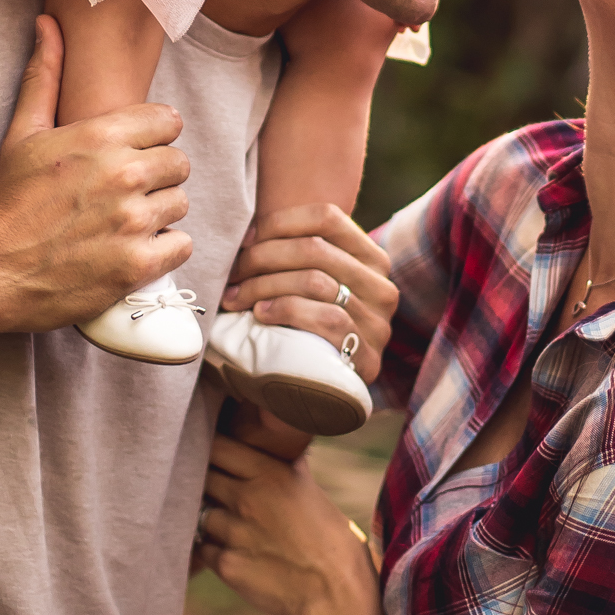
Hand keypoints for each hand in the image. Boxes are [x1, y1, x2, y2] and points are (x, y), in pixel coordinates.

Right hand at [0, 16, 192, 329]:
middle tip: (125, 193)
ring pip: (179, 203)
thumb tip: (48, 24)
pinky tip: (130, 249)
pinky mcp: (138, 263)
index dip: (152, 139)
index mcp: (102, 136)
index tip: (133, 154)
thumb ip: (44, 76)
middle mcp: (124, 174)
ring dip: (158, 214)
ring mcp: (133, 220)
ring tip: (122, 223)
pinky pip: (181, 245)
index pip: (168, 121)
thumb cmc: (7, 200)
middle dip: (158, 176)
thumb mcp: (22, 133)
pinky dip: (162, 250)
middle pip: (179, 162)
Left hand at [195, 429, 374, 614]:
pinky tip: (232, 552)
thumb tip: (284, 447)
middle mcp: (247, 498)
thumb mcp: (311, 492)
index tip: (213, 454)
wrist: (336, 592)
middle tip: (216, 490)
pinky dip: (211, 549)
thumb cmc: (331, 540)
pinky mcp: (226, 564)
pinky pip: (203, 548)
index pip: (218, 446)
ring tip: (230, 527)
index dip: (211, 448)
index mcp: (270, 474)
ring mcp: (234, 533)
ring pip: (200, 514)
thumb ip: (289, 467)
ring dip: (209, 518)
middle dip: (205, 482)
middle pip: (202, 477)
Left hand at [221, 204, 395, 381]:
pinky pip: (327, 318)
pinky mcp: (369, 358)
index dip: (279, 223)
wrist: (304, 398)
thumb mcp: (300, 285)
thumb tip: (246, 228)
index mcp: (370, 259)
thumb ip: (293, 255)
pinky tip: (261, 315)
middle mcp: (382, 287)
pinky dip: (286, 310)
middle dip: (262, 257)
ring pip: (317, 281)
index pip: (327, 217)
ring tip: (236, 297)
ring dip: (265, 285)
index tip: (244, 241)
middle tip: (232, 274)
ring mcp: (379, 324)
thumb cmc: (295, 332)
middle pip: (315, 249)